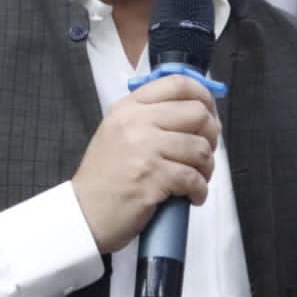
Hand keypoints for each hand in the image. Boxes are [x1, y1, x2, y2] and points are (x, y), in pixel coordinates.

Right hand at [71, 74, 220, 254]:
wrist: (84, 213)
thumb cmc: (106, 176)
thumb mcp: (119, 131)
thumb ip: (152, 116)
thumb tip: (199, 111)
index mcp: (129, 107)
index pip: (177, 84)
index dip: (204, 96)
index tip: (210, 113)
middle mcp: (136, 122)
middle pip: (197, 113)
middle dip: (211, 136)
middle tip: (204, 153)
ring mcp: (144, 149)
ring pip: (200, 148)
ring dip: (207, 167)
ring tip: (197, 179)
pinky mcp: (152, 178)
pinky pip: (193, 178)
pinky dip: (200, 190)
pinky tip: (192, 195)